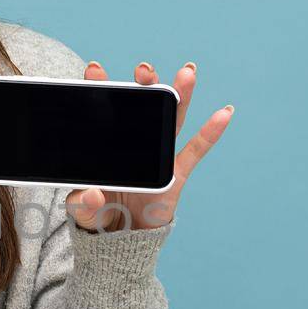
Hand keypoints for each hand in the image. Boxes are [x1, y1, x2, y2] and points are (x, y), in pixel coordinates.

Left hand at [66, 60, 232, 231]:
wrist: (123, 239)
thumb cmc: (100, 216)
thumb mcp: (84, 212)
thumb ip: (82, 203)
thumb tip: (92, 193)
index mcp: (108, 143)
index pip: (103, 109)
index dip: (100, 87)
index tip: (94, 68)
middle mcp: (135, 141)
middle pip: (142, 105)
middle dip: (144, 83)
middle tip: (143, 69)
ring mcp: (158, 154)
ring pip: (171, 118)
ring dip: (180, 94)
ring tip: (187, 72)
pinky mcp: (176, 174)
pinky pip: (196, 150)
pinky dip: (211, 132)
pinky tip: (225, 113)